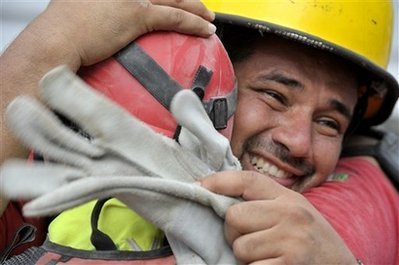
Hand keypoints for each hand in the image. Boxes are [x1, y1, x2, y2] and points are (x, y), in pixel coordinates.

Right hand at [45, 0, 215, 65]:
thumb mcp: (76, 9)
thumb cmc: (60, 31)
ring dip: (195, 8)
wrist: (55, 41)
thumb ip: (94, 9)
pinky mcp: (137, 14)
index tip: (173, 0)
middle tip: (199, 5)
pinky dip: (193, 23)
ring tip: (208, 17)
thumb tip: (99, 21)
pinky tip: (206, 29)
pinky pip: (174, 17)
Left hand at [199, 171, 357, 264]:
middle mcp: (291, 214)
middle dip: (235, 232)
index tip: (198, 185)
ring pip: (239, 246)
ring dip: (246, 256)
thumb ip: (265, 203)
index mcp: (289, 199)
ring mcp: (291, 241)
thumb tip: (220, 198)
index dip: (219, 181)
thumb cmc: (311, 240)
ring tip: (267, 256)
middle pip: (234, 216)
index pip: (248, 180)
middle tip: (251, 240)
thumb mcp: (294, 212)